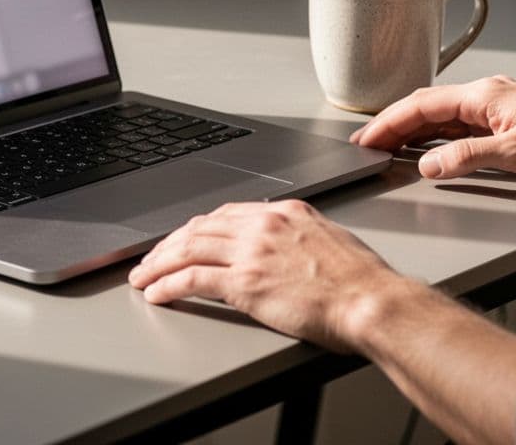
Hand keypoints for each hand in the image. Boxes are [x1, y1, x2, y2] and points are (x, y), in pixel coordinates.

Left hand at [128, 199, 415, 351]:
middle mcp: (263, 225)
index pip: (225, 213)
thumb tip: (284, 249)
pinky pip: (192, 279)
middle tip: (150, 258)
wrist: (373, 302)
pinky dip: (168, 285)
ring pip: (188, 250)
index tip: (181, 239)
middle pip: (200, 227)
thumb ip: (299, 238)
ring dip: (158, 264)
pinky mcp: (245, 282)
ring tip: (142, 276)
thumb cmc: (363, 282)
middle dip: (168, 244)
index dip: (196, 228)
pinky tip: (156, 293)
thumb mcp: (330, 241)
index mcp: (285, 212)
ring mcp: (252, 252)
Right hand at [350, 75, 515, 180]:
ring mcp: (495, 106)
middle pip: (425, 106)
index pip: (420, 106)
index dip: (388, 123)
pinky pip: (457, 123)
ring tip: (388, 146)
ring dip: (412, 130)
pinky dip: (434, 134)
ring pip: (440, 114)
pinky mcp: (504, 120)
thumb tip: (429, 165)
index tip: (367, 140)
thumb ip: (465, 158)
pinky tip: (428, 147)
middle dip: (392, 125)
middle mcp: (486, 94)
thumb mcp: (514, 154)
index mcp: (482, 94)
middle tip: (368, 144)